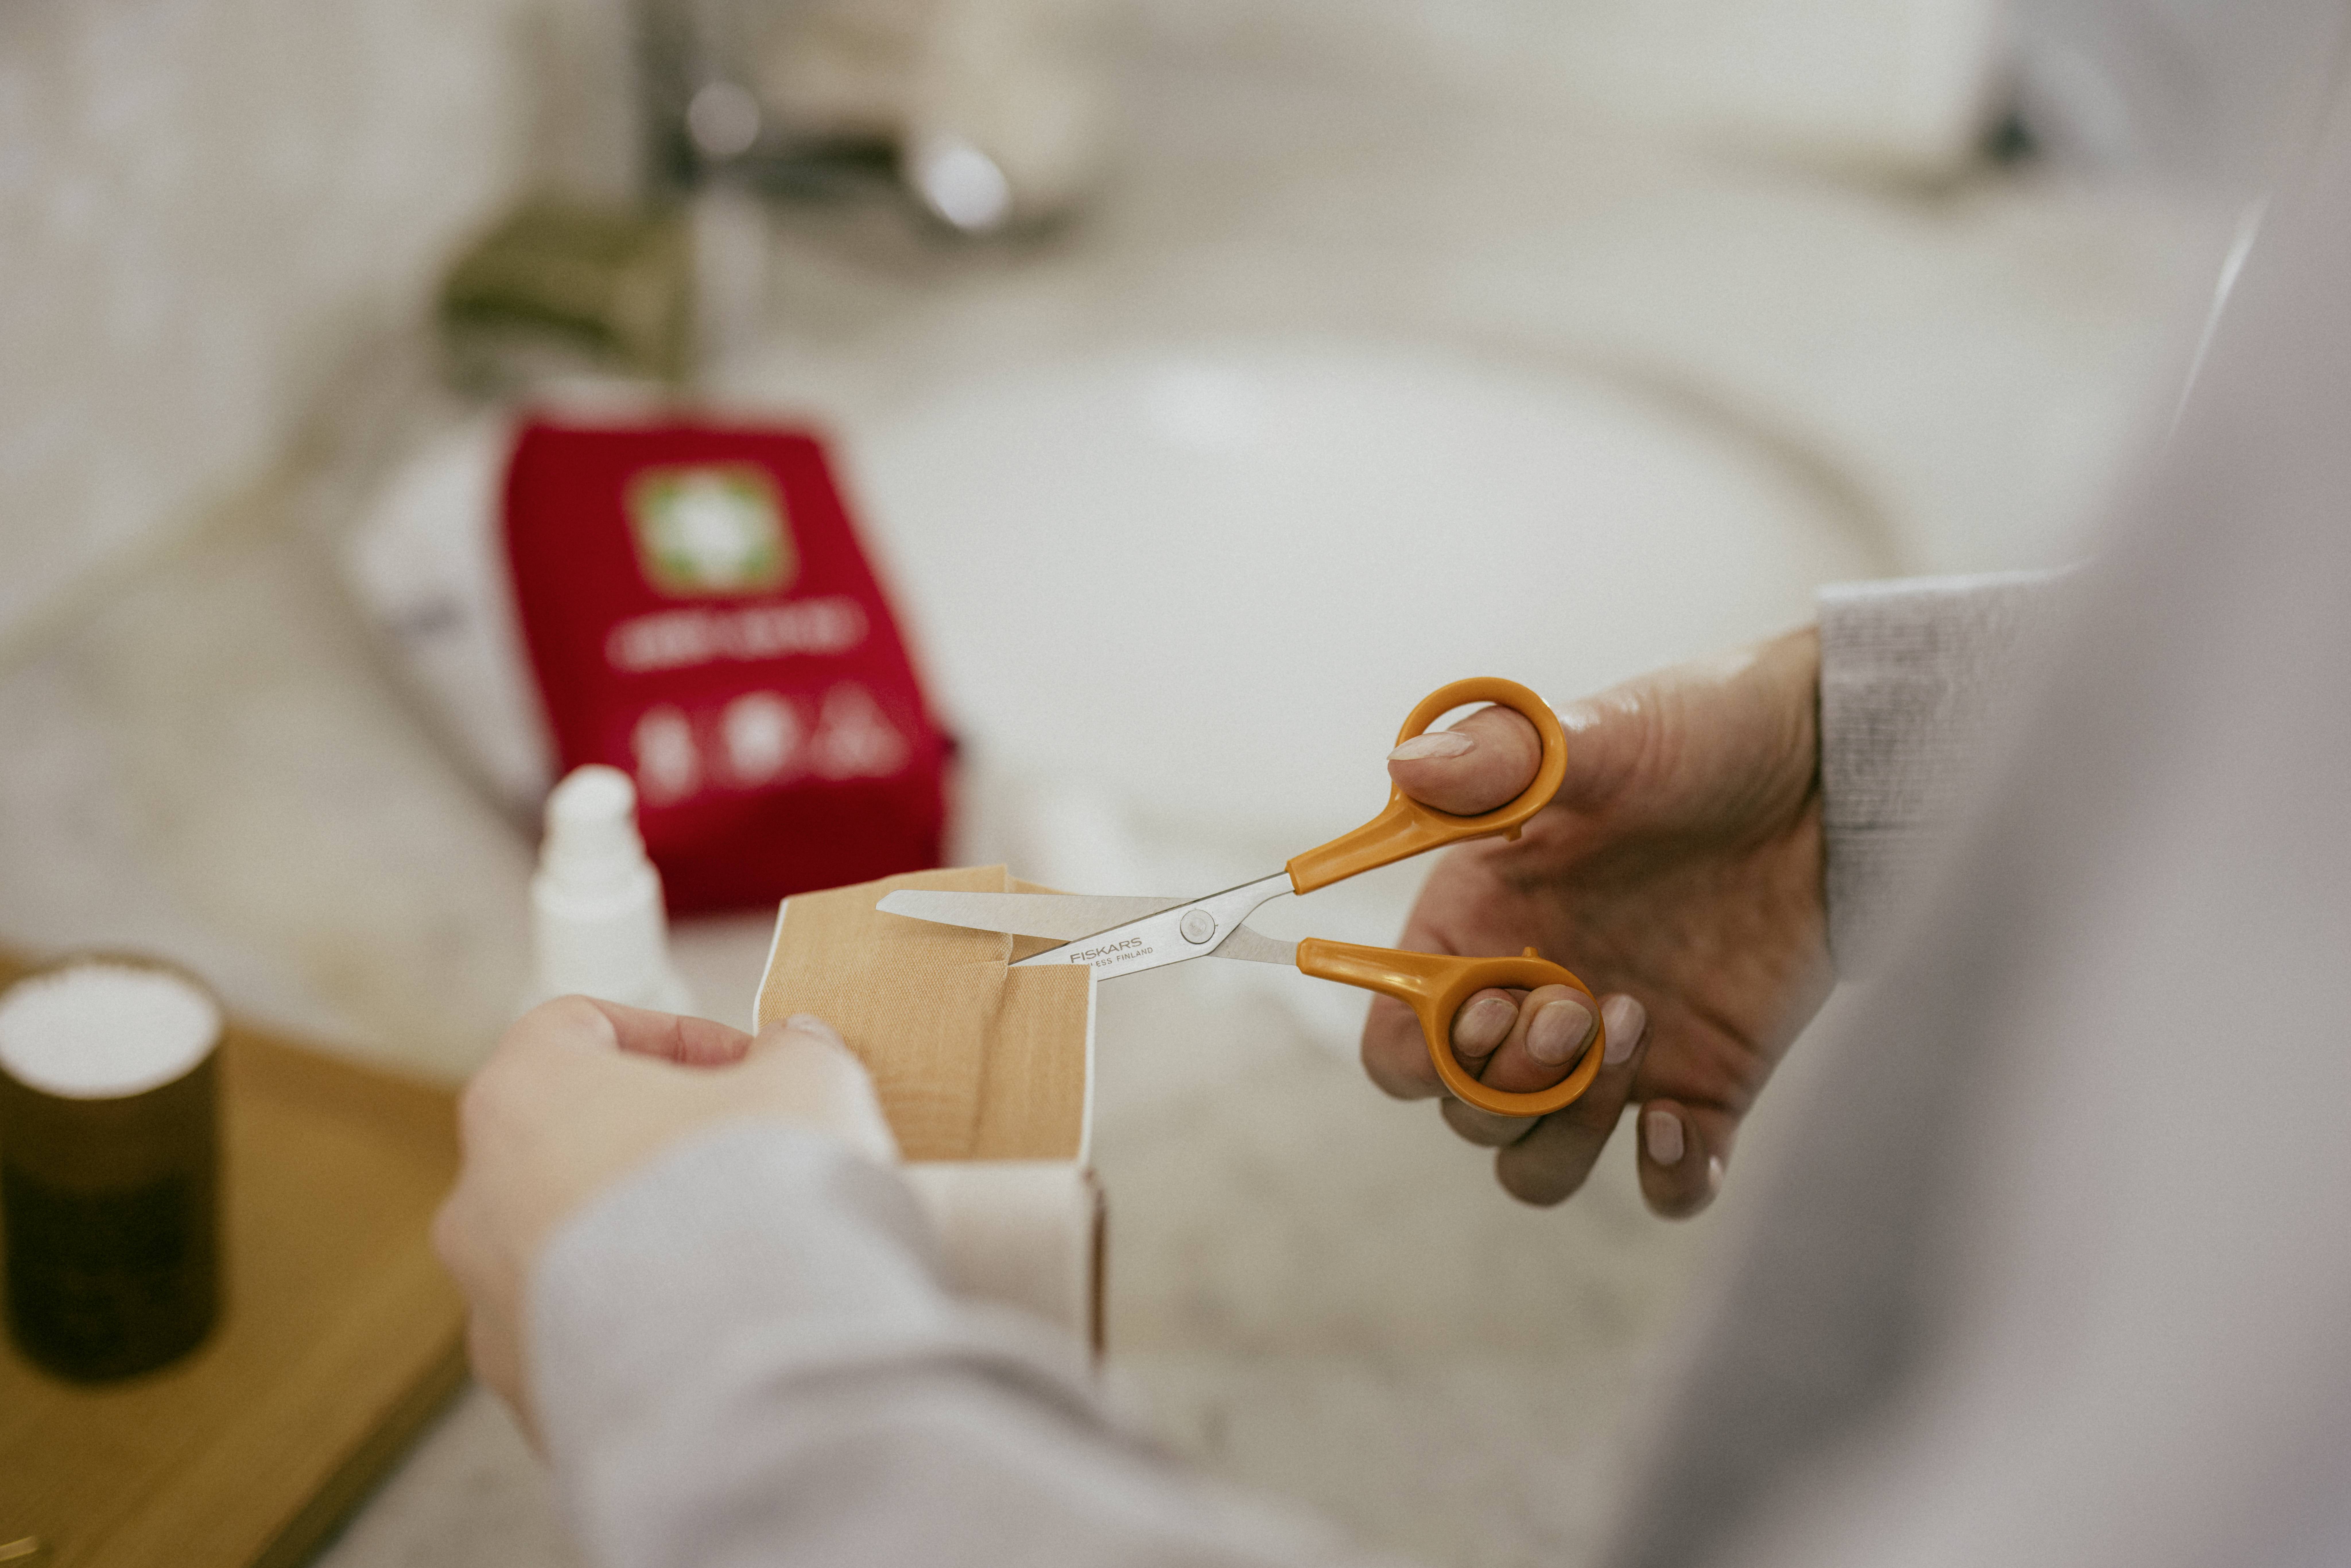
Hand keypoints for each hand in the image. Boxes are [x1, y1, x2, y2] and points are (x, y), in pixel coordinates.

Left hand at [432, 997, 892, 1432]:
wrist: (747, 1374)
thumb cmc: (757, 1199)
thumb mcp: (807, 1082)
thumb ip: (794, 1052)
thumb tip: (792, 1051)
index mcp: (523, 1097)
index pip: (574, 1028)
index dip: (672, 1036)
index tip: (744, 1064)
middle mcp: (481, 1199)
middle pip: (569, 1141)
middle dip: (660, 1144)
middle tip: (750, 1157)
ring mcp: (494, 1305)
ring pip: (574, 1247)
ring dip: (650, 1237)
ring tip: (745, 1253)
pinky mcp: (528, 1391)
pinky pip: (587, 1338)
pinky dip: (644, 1325)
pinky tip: (723, 1330)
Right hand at [1366, 627, 1830, 1213]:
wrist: (1834, 767)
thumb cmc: (1704, 736)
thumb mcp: (1596, 735)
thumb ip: (1498, 758)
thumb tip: (1405, 770)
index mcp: (1480, 931)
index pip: (1399, 1043)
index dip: (1422, 1049)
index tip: (1490, 997)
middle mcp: (1535, 1003)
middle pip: (1466, 1114)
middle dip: (1506, 1084)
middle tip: (1580, 1003)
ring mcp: (1617, 1056)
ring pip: (1540, 1165)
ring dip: (1568, 1131)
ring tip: (1637, 1027)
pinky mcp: (1707, 1086)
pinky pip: (1667, 1188)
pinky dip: (1667, 1181)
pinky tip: (1682, 1125)